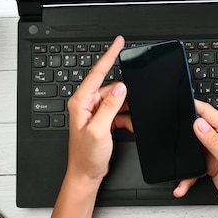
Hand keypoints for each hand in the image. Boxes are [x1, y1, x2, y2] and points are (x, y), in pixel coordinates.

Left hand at [66, 36, 130, 182]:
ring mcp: (95, 112)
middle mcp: (87, 104)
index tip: (118, 43)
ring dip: (127, 110)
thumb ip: (110, 107)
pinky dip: (127, 118)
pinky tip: (131, 126)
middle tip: (136, 101)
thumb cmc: (86, 156)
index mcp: (81, 102)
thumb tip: (120, 87)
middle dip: (125, 95)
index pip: (97, 73)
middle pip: (111, 88)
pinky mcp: (103, 120)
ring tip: (131, 121)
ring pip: (117, 101)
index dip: (109, 56)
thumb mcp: (100, 130)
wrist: (86, 174)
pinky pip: (119, 112)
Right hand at [174, 100, 217, 213]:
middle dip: (185, 132)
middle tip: (172, 136)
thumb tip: (199, 124)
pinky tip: (184, 183)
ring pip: (194, 147)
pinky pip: (195, 164)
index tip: (179, 105)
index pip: (209, 113)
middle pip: (199, 128)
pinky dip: (188, 174)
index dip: (194, 107)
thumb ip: (213, 140)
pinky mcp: (212, 164)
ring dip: (186, 158)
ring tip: (179, 167)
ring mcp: (217, 152)